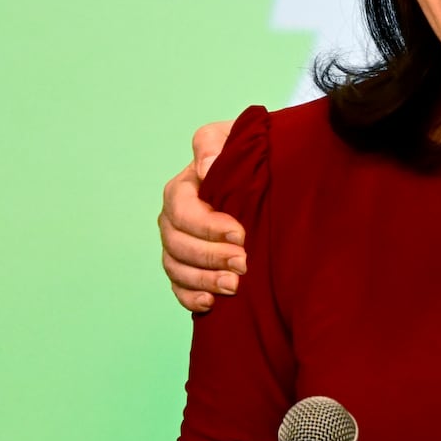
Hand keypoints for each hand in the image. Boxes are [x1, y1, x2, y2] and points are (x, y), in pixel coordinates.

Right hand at [159, 120, 240, 311]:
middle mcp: (174, 218)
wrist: (266, 172)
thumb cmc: (248, 152)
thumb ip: (214, 145)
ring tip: (233, 286)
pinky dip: (190, 297)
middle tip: (244, 264)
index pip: (183, 210)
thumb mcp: (233, 137)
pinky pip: (178, 286)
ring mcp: (178, 243)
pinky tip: (211, 303)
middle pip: (177, 243)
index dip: (208, 226)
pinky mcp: (188, 264)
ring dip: (202, 279)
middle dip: (210, 257)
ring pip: (175, 267)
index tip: (240, 234)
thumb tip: (205, 167)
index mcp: (182, 188)